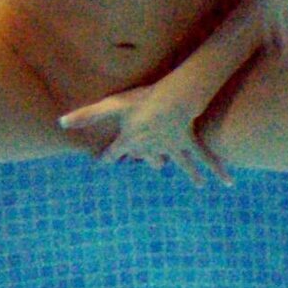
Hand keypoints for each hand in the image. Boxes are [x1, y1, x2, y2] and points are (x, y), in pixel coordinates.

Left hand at [59, 81, 233, 187]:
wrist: (171, 103)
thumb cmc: (141, 102)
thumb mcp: (110, 106)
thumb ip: (86, 115)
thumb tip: (60, 123)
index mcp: (130, 141)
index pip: (114, 152)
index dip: (108, 157)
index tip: (103, 163)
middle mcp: (151, 149)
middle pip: (149, 159)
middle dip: (149, 161)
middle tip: (153, 165)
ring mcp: (172, 148)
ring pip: (181, 164)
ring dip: (191, 174)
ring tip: (199, 184)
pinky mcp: (190, 143)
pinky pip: (205, 158)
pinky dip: (218, 170)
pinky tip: (228, 182)